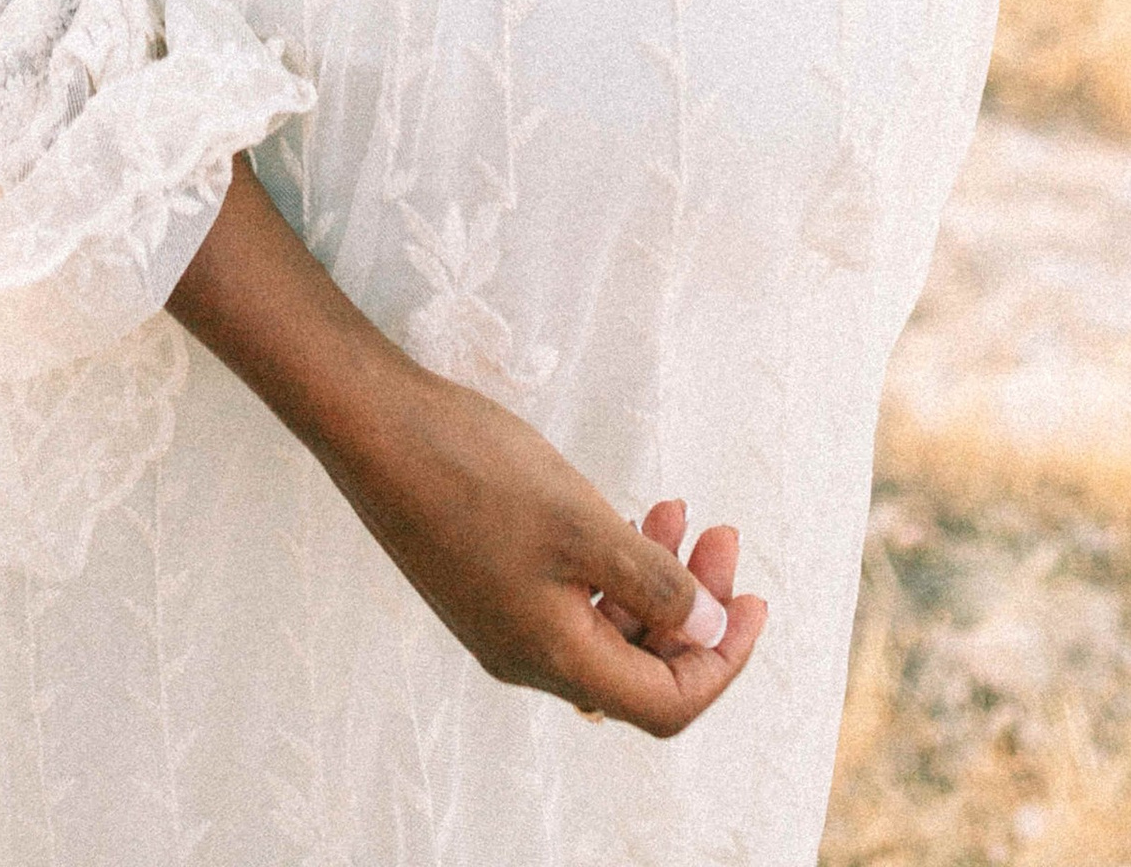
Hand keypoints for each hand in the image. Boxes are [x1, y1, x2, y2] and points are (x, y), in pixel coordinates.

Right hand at [171, 163, 762, 734]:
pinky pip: (573, 595)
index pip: (666, 701)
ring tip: (682, 507)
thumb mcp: (583, 523)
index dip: (724, 661)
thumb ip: (654, 582)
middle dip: (696, 604)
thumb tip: (713, 628)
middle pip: (641, 662)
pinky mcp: (488, 583)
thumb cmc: (477, 472)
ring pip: (609, 623)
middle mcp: (530, 657)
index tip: (756, 600)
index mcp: (555, 657)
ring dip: (657, 575)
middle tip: (724, 534)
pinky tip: (630, 508)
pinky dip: (613, 559)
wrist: (374, 429)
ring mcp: (505, 621)